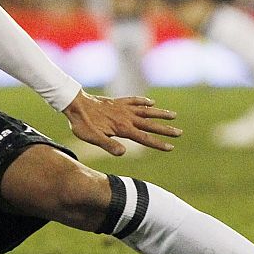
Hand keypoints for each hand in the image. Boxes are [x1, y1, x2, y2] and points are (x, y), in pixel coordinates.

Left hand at [62, 91, 180, 154]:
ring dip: (160, 113)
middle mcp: (126, 117)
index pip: (144, 138)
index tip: (171, 147)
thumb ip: (108, 145)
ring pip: (146, 110)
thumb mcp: (92, 138)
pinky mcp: (117, 101)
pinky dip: (143, 101)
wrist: (74, 103)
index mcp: (122, 128)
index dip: (158, 143)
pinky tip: (151, 102)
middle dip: (165, 129)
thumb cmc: (82, 123)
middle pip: (150, 124)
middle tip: (180, 132)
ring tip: (174, 115)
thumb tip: (123, 153)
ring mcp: (122, 108)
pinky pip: (134, 100)